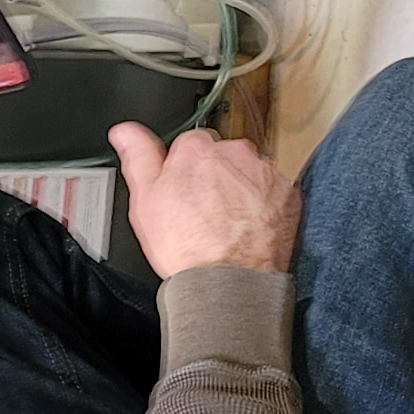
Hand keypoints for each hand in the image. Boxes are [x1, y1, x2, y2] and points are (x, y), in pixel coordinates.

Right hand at [107, 123, 298, 276]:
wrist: (229, 281)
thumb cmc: (188, 247)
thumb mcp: (145, 200)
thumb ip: (137, 156)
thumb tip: (125, 132)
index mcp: (196, 149)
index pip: (189, 144)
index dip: (183, 169)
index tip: (183, 189)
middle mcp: (234, 153)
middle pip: (222, 155)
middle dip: (215, 175)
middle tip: (205, 210)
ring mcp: (265, 172)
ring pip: (249, 172)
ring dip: (241, 188)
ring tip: (227, 222)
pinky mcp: (288, 193)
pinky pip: (274, 190)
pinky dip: (264, 203)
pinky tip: (248, 227)